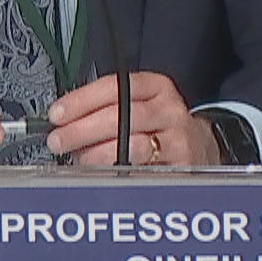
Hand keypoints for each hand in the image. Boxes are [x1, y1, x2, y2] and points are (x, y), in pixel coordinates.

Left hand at [45, 72, 219, 165]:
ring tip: (80, 159)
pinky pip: (145, 170)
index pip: (115, 86)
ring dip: (98, 153)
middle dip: (83, 129)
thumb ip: (104, 109)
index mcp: (155, 87)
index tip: (58, 113)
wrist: (204, 147)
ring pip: (134, 144)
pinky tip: (105, 174)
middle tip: (59, 140)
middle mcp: (169, 109)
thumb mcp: (138, 105)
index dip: (81, 100)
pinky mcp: (182, 166)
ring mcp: (178, 138)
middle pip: (122, 115)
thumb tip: (63, 123)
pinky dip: (120, 172)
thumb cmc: (159, 126)